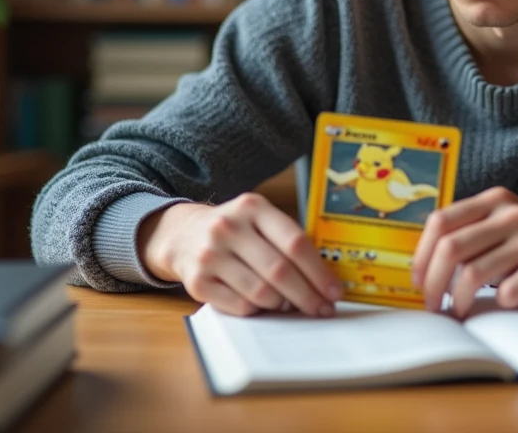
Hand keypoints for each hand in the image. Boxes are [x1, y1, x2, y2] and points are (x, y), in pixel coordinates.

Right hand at [137, 194, 344, 316]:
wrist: (182, 234)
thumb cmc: (234, 230)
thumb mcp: (258, 219)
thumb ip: (287, 239)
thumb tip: (325, 279)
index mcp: (252, 207)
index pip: (295, 242)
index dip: (319, 271)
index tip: (334, 291)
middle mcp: (228, 227)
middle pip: (280, 271)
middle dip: (308, 295)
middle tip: (322, 309)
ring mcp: (209, 255)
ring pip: (261, 292)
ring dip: (283, 305)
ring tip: (290, 304)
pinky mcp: (197, 282)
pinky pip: (241, 306)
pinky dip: (259, 310)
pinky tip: (263, 304)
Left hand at [411, 187, 517, 317]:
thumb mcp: (508, 226)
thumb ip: (473, 232)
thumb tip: (424, 264)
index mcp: (496, 201)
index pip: (440, 221)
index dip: (421, 254)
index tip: (417, 280)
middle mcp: (512, 214)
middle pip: (451, 248)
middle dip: (432, 283)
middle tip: (431, 305)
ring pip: (473, 272)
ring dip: (459, 300)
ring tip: (460, 312)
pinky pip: (508, 290)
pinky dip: (498, 301)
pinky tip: (503, 302)